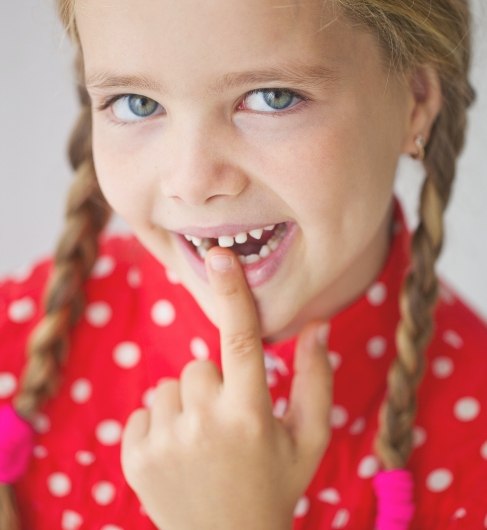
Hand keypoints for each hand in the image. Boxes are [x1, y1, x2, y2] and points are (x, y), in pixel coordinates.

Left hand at [121, 247, 332, 529]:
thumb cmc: (275, 486)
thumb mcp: (308, 439)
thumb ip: (316, 380)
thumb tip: (318, 327)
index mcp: (251, 415)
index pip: (242, 340)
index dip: (233, 294)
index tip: (221, 256)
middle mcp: (205, 424)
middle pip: (200, 367)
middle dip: (215, 385)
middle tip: (228, 425)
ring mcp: (164, 442)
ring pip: (170, 387)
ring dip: (187, 405)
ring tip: (204, 443)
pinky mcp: (135, 457)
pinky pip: (145, 411)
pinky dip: (161, 425)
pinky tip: (179, 455)